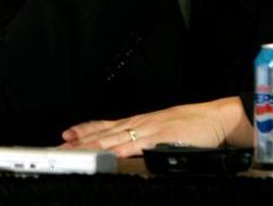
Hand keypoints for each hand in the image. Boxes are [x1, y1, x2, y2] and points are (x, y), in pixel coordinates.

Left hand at [58, 96, 252, 157]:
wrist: (212, 117)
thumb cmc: (189, 124)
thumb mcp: (159, 129)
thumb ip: (142, 139)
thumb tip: (127, 148)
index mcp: (136, 123)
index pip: (103, 125)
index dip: (83, 130)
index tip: (65, 136)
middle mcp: (137, 124)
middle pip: (101, 133)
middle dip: (79, 142)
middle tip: (59, 148)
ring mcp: (147, 130)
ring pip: (113, 138)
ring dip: (91, 146)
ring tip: (73, 153)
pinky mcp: (160, 137)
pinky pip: (137, 145)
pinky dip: (120, 150)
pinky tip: (107, 155)